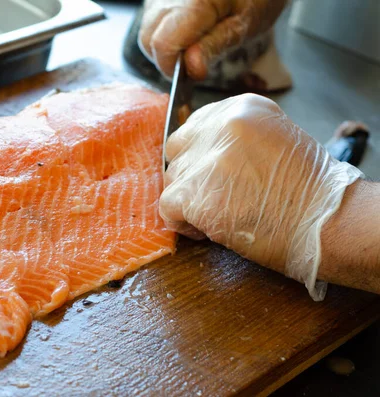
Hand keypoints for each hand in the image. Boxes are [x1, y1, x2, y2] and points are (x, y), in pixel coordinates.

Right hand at [139, 0, 287, 78]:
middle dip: (169, 59)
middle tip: (197, 59)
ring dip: (166, 47)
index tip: (196, 74)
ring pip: (147, 32)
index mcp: (193, 2)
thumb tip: (192, 69)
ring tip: (195, 43)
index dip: (175, 68)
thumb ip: (216, 45)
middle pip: (150, 40)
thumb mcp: (245, 24)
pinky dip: (165, 33)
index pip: (164, 45)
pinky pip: (152, 21)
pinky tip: (188, 31)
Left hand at [159, 94, 362, 299]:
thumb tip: (201, 151)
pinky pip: (166, 206)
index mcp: (242, 108)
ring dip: (188, 200)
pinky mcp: (193, 193)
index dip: (200, 154)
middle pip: (178, 148)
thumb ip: (235, 138)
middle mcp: (221, 125)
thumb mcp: (275, 140)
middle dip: (189, 174)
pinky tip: (207, 229)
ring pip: (172, 178)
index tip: (213, 173)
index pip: (196, 125)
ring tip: (219, 215)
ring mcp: (206, 158)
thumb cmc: (308, 191)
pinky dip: (182, 222)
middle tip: (212, 195)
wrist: (326, 223)